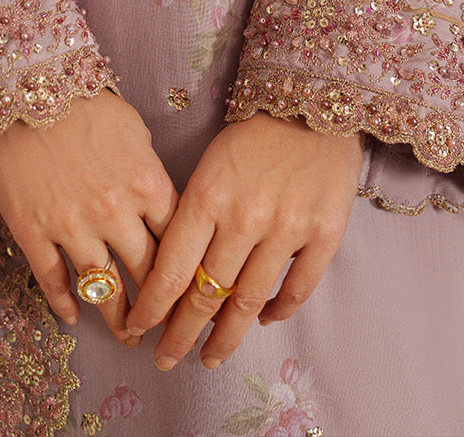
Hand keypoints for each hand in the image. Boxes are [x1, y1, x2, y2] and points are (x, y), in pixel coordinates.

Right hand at [0, 89, 178, 344]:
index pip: (178, 242)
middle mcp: (114, 212)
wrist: (24, 88)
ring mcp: (72, 226)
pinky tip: (72, 317)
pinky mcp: (33, 232)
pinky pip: (53, 280)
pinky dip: (64, 304)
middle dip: (159, 306)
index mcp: (146, 184)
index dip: (186, 272)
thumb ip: (150, 173)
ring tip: (128, 335)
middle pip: (147, 273)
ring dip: (118, 319)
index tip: (191, 292)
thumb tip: (159, 207)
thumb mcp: (134, 131)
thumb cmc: (84, 102)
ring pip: (104, 289)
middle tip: (165, 327)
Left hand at [126, 113, 362, 369]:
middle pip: (206, 294)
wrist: (312, 104)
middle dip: (181, 335)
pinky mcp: (324, 234)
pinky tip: (262, 319)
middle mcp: (244, 217)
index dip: (153, 309)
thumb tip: (174, 278)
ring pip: (249, 301)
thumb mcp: (208, 167)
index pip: (172, 270)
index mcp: (207, 196)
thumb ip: (193, 218)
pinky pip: (297, 289)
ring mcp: (287, 228)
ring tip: (211, 357)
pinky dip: (277, 311)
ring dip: (226, 337)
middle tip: (166, 360)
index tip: (139, 330)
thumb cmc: (251, 135)